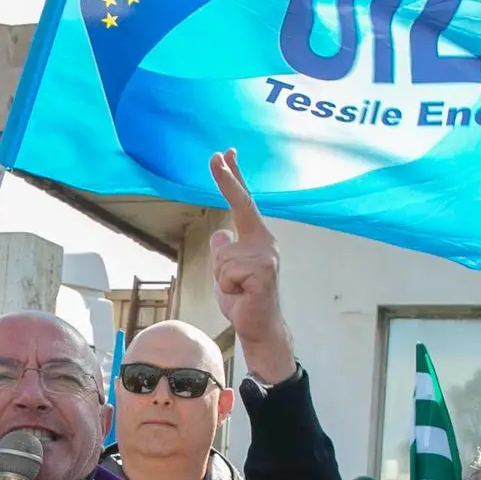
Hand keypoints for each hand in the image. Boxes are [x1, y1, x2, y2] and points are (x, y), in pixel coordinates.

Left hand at [208, 148, 294, 383]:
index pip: (243, 202)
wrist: (258, 327)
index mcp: (256, 238)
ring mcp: (266, 255)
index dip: (234, 177)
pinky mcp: (263, 271)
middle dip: (228, 178)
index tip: (226, 152)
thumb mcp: (225, 271)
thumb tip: (221, 233)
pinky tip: (243, 295)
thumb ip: (224, 250)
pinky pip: (227, 272)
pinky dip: (227, 288)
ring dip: (222, 277)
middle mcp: (265, 241)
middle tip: (214, 154)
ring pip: (223, 254)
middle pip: (241, 205)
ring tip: (237, 289)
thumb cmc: (243, 299)